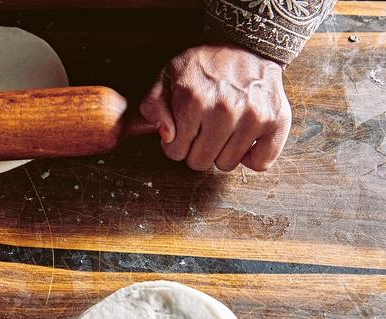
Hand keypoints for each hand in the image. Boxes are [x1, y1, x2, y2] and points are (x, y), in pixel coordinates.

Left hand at [140, 43, 291, 171]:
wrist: (246, 42)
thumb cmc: (203, 64)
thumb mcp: (165, 77)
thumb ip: (153, 107)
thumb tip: (166, 136)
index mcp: (194, 101)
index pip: (175, 152)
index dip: (175, 144)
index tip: (183, 129)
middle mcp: (225, 110)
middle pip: (200, 162)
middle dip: (196, 150)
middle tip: (203, 128)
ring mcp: (254, 116)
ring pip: (227, 164)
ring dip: (222, 151)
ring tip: (223, 128)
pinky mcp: (276, 120)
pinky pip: (261, 163)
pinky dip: (252, 157)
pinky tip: (243, 139)